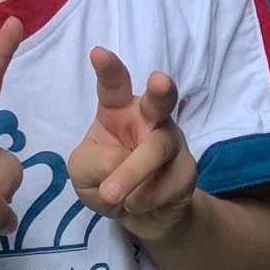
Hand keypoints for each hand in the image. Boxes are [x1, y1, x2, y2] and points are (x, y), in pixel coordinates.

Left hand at [67, 48, 198, 242]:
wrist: (143, 216)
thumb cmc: (106, 180)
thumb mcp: (82, 172)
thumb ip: (92, 163)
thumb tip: (120, 162)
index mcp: (117, 108)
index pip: (113, 84)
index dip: (108, 68)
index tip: (98, 53)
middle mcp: (148, 117)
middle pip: (160, 99)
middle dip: (161, 89)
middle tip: (159, 81)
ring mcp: (171, 141)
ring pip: (157, 149)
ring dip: (132, 173)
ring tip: (109, 195)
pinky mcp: (187, 169)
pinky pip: (166, 184)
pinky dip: (142, 199)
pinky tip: (133, 203)